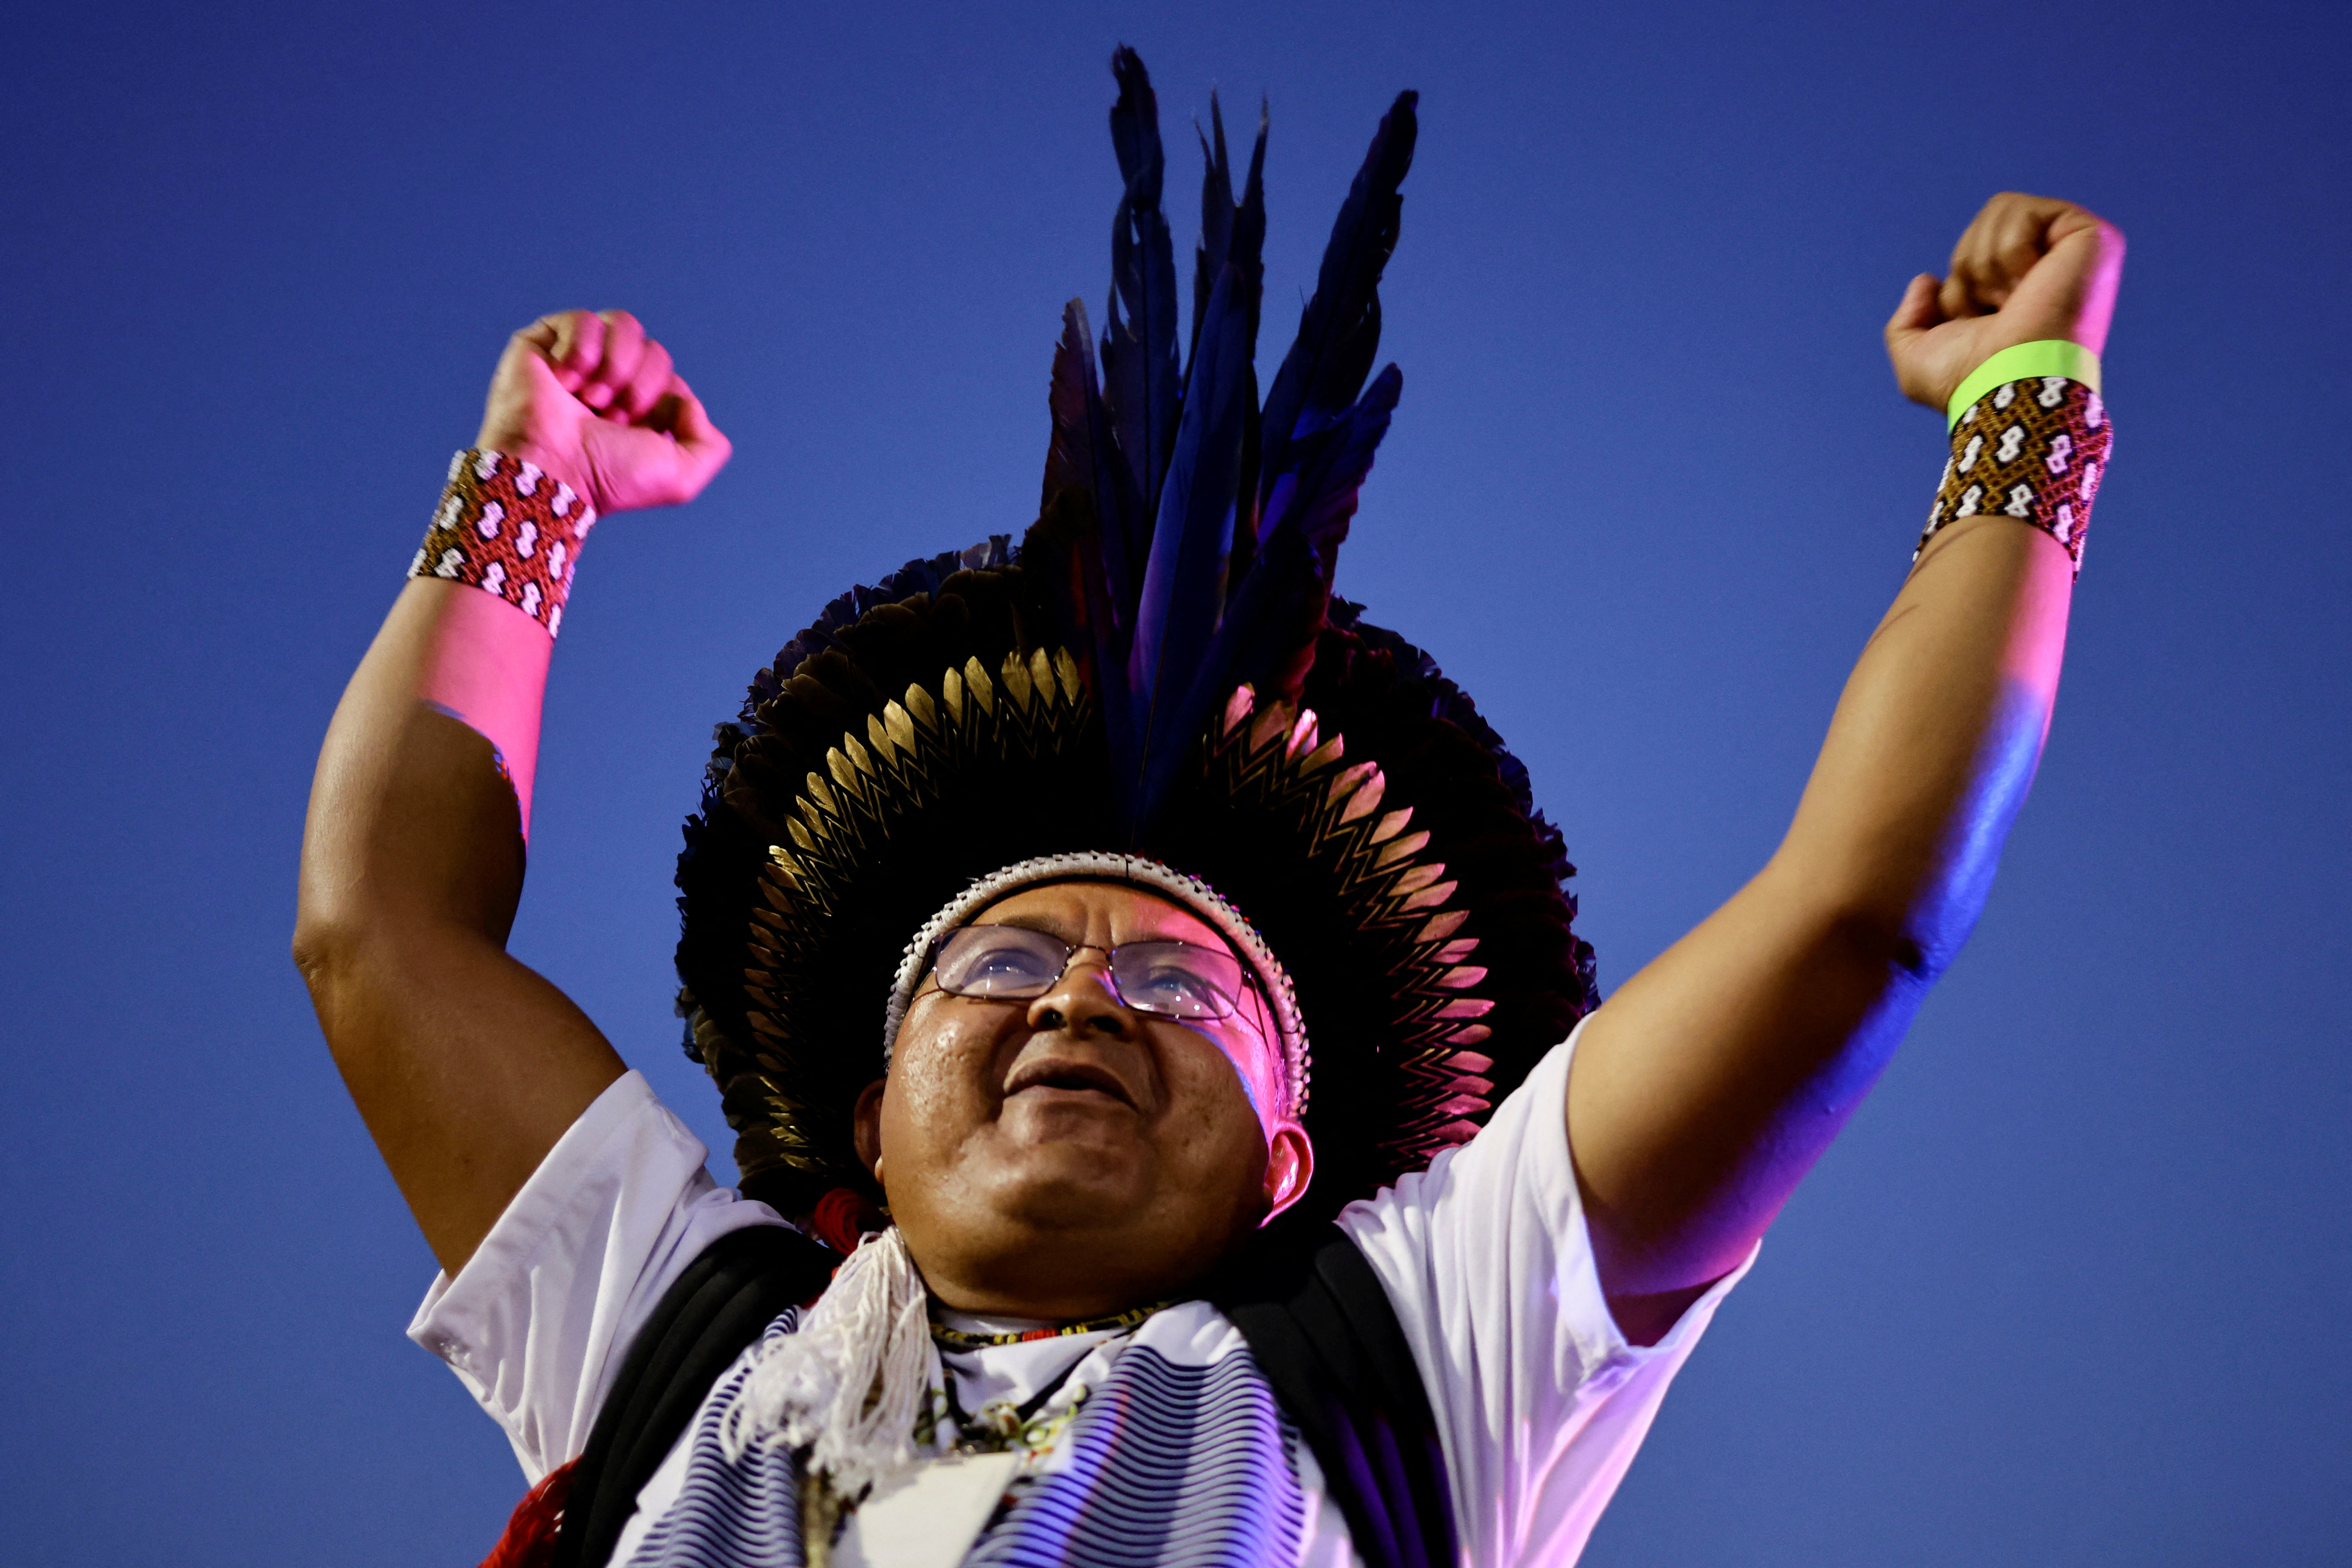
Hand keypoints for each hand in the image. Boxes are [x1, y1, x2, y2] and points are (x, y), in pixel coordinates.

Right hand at [474, 309, 731, 515]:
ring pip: (624, 326)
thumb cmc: (608, 478)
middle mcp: (609, 383)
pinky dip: (580, 352)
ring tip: (589, 401)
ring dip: (614, 367)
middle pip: (655, 351)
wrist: (552, 470)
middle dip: (639, 387)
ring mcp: (578, 360)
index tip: (638, 431)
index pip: (671, 378)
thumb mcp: (682, 477)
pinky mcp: (544, 343)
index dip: (663, 399)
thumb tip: (688, 403)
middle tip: (610, 420)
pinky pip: (583, 319)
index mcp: (640, 410)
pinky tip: (564, 382)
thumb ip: (711, 447)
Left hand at [1885, 193, 2124, 410]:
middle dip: (1969, 272)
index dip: (1956, 291)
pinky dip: (2009, 252)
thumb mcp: (1915, 361)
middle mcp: (2052, 271)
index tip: (1973, 325)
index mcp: (2020, 296)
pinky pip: (2023, 211)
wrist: (2007, 386)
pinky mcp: (2091, 236)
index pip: (1970, 255)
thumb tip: (1927, 279)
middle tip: (1994, 312)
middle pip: (1983, 227)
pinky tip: (2033, 285)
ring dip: (1987, 264)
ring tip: (2014, 301)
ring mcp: (2075, 252)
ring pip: (2000, 211)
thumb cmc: (1967, 382)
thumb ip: (1906, 323)